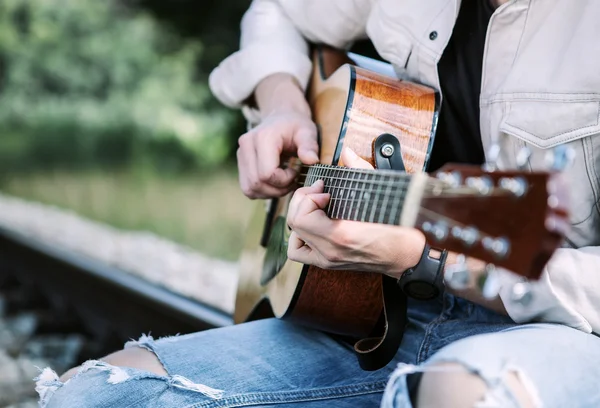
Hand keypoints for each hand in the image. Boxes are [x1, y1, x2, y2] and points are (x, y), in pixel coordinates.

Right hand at [237, 111, 318, 198]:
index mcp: (262, 138)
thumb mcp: (307, 132)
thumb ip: (309, 146)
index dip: (284, 180)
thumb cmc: (296, 126)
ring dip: (270, 192)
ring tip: (284, 182)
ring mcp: (240, 155)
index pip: (267, 174)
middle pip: (257, 183)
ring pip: (250, 189)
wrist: (282, 118)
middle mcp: (246, 146)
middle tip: (292, 180)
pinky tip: (275, 183)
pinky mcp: (241, 163)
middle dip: (278, 188)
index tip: (296, 171)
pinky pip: (248, 188)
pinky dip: (262, 191)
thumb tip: (312, 160)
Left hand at [286, 148, 426, 278]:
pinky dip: (300, 238)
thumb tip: (346, 152)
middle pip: (294, 224)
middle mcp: (329, 252)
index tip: (324, 189)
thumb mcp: (381, 193)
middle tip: (319, 193)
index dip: (308, 197)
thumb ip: (360, 170)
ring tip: (315, 209)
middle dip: (303, 202)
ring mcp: (327, 260)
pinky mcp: (328, 264)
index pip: (301, 217)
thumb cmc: (398, 227)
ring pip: (292, 240)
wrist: (407, 256)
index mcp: (340, 236)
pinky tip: (314, 226)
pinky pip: (299, 253)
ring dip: (300, 219)